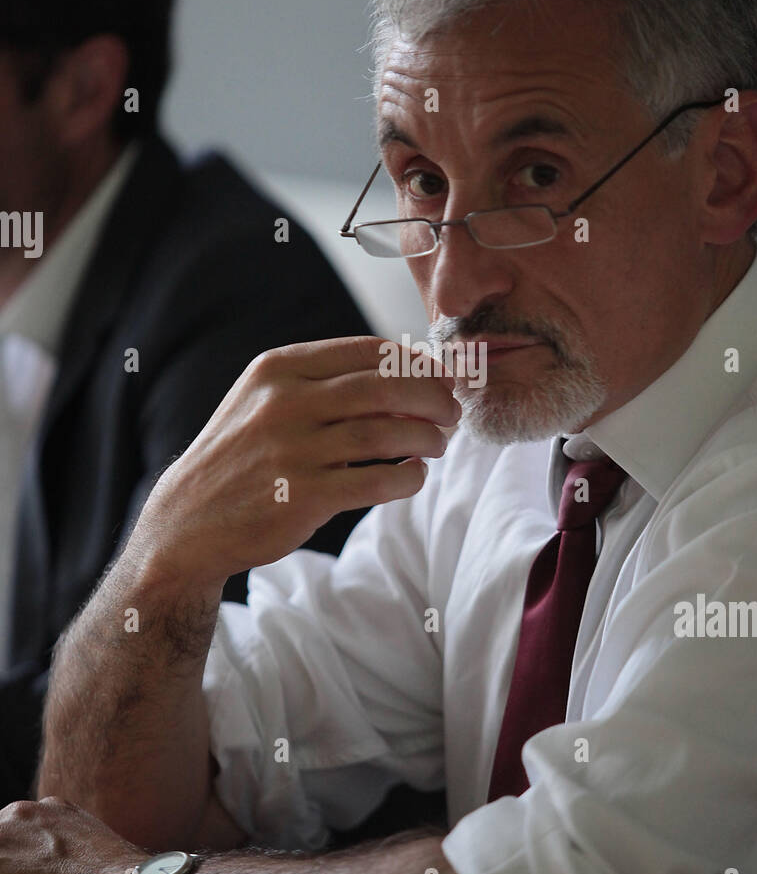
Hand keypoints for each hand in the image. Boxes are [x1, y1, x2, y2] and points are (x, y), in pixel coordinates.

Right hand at [128, 335, 460, 588]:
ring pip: (386, 434)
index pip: (368, 352)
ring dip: (427, 437)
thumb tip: (408, 372)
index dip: (416, 364)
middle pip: (386, 388)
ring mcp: (293, 450)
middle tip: (451, 412)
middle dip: (432, 398)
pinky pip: (379, 481)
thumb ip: (323, 382)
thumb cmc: (241, 457)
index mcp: (278, 369)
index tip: (440, 377)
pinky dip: (408, 477)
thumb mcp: (263, 400)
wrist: (188, 521)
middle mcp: (285, 403)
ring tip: (438, 443)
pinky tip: (414, 475)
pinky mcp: (304, 497)